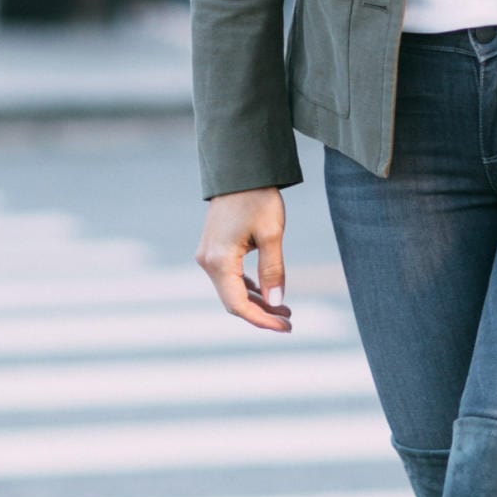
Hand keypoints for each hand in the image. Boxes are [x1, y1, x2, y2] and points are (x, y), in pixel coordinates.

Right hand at [196, 187, 291, 331]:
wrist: (240, 169)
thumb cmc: (257, 198)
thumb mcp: (272, 234)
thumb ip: (273, 271)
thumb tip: (276, 303)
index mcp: (219, 260)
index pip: (238, 305)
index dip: (262, 320)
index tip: (286, 327)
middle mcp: (207, 261)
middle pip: (233, 301)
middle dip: (261, 314)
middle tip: (289, 321)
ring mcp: (207, 255)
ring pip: (231, 291)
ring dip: (256, 302)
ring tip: (284, 310)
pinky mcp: (213, 249)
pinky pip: (229, 278)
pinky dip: (247, 288)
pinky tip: (267, 292)